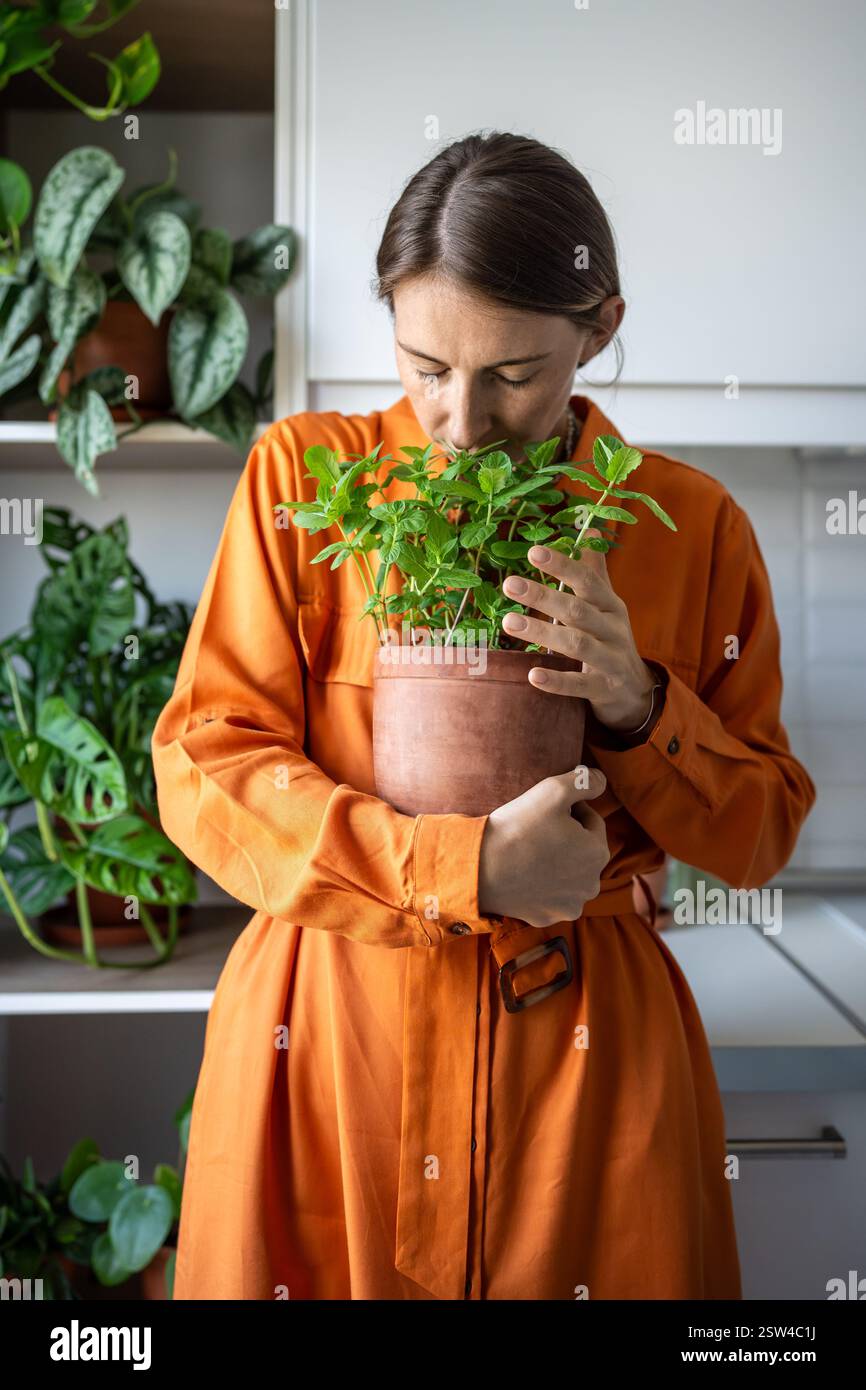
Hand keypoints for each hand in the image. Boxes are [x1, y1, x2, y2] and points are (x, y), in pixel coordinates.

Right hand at [478, 765, 610, 927]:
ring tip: (531, 851)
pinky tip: (525, 874)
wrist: (478, 869)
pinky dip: (542, 884)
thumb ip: (585, 781)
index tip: (545, 810)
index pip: (591, 821)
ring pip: (569, 874)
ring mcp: (569, 905)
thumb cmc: (517, 828)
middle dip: (567, 838)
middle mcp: (591, 884)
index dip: (569, 810)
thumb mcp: (553, 790)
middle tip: (537, 829)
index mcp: (598, 853)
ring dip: (558, 862)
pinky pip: (550, 895)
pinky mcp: (547, 918)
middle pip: (582, 849)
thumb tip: (600, 779)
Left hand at [500, 528, 657, 733]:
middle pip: (578, 610)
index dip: (563, 565)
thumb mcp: (606, 605)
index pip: (587, 580)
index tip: (533, 551)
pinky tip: (532, 674)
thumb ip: (594, 571)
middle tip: (509, 583)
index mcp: (611, 605)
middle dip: (543, 596)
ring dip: (542, 633)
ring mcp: (610, 659)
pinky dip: (557, 680)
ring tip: (508, 621)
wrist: (634, 689)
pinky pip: (579, 684)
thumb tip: (589, 528)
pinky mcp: (603, 689)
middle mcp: (613, 629)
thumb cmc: (610, 638)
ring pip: (577, 645)